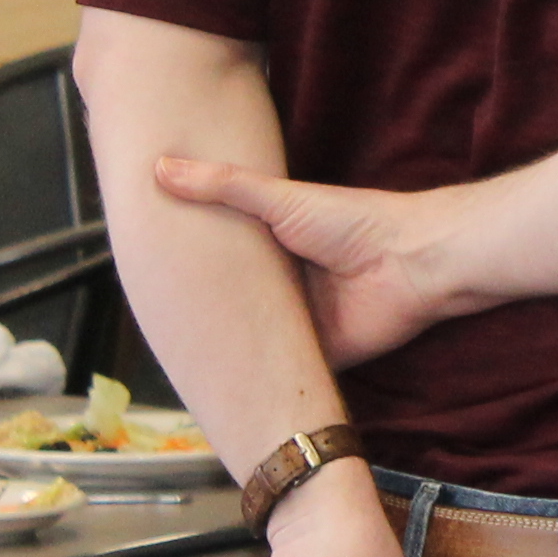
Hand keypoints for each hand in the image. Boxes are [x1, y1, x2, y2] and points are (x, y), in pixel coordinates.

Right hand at [153, 155, 466, 370]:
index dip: (190, 271)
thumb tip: (161, 166)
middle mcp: (284, 289)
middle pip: (233, 307)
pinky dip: (257, 380)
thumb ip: (224, 187)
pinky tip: (217, 390)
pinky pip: (280, 373)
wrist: (412, 264)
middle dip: (201, 318)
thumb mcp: (281, 199)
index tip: (144, 277)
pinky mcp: (315, 357)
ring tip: (171, 364)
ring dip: (225, 351)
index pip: (223, 264)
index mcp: (275, 251)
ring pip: (252, 343)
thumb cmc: (356, 222)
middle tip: (151, 328)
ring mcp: (299, 325)